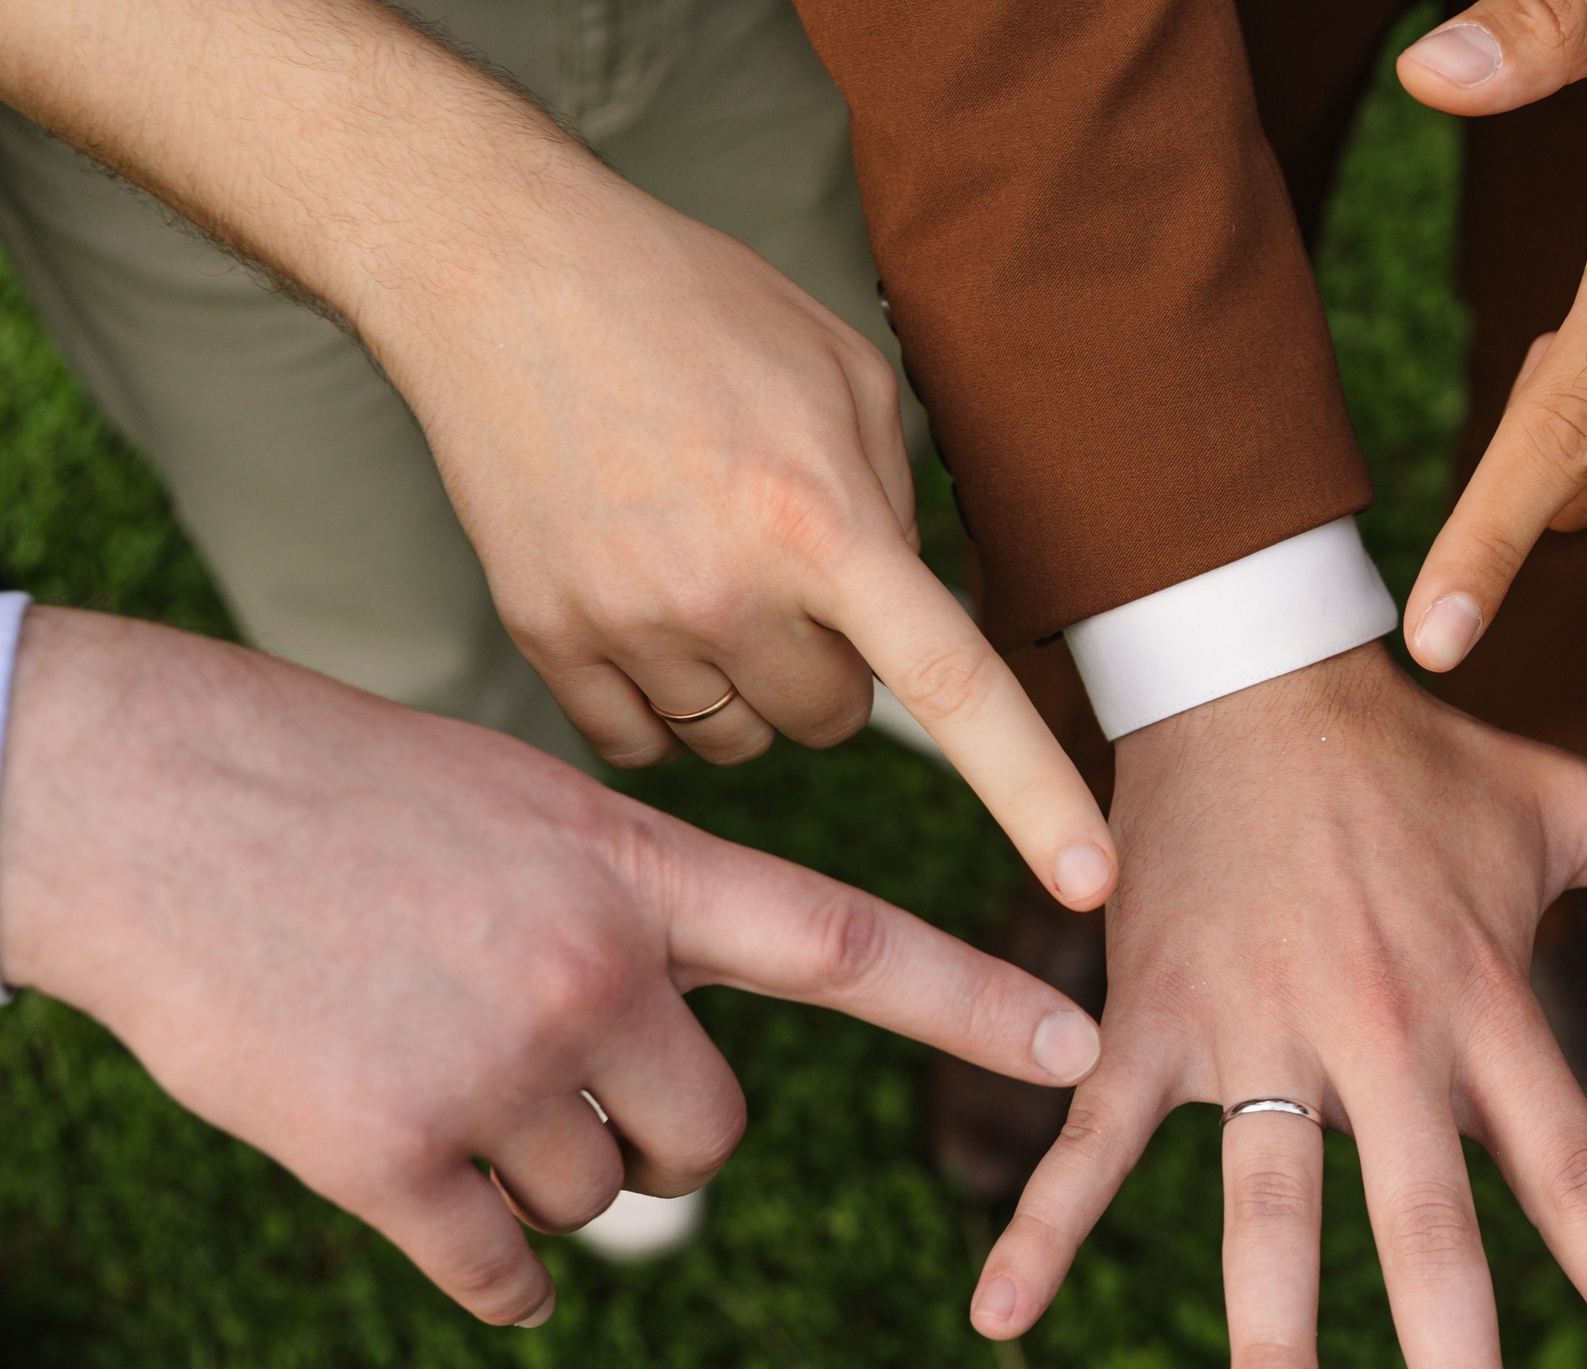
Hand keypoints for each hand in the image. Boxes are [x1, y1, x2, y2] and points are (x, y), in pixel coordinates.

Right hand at [0, 0, 1116, 910]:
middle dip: (829, 660)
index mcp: (820, 519)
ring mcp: (625, 623)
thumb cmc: (692, 307)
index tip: (1090, 883)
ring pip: (740, 740)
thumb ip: (897, 509)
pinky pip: (642, 744)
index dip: (1032, 792)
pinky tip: (638, 600)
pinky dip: (658, 698)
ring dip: (743, 681)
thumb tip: (914, 632)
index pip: (951, 683)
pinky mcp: (544, 639)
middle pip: (831, 719)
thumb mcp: (843, 377)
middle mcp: (723, 589)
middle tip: (778, 558)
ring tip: (698, 561)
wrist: (496, 268)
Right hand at [0, 608, 1102, 1325]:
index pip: (851, 944)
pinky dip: (493, 1267)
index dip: (975, 1001)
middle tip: (570, 1078)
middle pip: (712, 1133)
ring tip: (440, 1066)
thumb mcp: (523, 802)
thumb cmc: (336, 789)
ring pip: (602, 1196)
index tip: (1084, 1047)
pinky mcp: (391, 1156)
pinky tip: (437, 1197)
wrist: (138, 799)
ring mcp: (495, 1065)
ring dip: (545, 1172)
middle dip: (663, 1133)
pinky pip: (506, 1272)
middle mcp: (593, 969)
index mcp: (639, 866)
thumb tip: (682, 1045)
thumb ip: (631, 907)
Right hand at [962, 646, 1586, 1368]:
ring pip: (1267, 1201)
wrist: (1252, 671)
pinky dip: (1046, 1222)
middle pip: (1425, 1221)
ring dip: (1271, 1337)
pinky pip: (1097, 1133)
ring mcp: (1258, 1026)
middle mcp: (1380, 1029)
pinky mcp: (1155, 1010)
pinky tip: (1001, 1317)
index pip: (1570, 1163)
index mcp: (1482, 997)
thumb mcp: (1573, 802)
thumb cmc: (1420, 752)